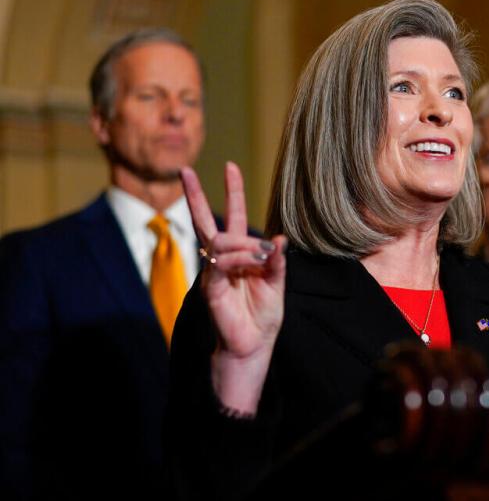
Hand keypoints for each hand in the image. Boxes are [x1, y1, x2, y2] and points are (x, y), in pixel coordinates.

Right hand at [181, 162, 286, 412]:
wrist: (253, 346)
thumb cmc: (263, 315)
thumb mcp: (276, 285)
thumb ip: (276, 262)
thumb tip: (278, 238)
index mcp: (241, 253)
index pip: (234, 216)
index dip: (233, 192)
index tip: (231, 166)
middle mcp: (223, 259)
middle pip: (205, 220)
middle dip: (196, 195)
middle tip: (184, 169)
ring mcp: (213, 271)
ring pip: (220, 241)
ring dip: (243, 243)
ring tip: (261, 257)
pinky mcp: (210, 287)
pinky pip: (220, 264)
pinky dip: (237, 260)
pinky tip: (250, 262)